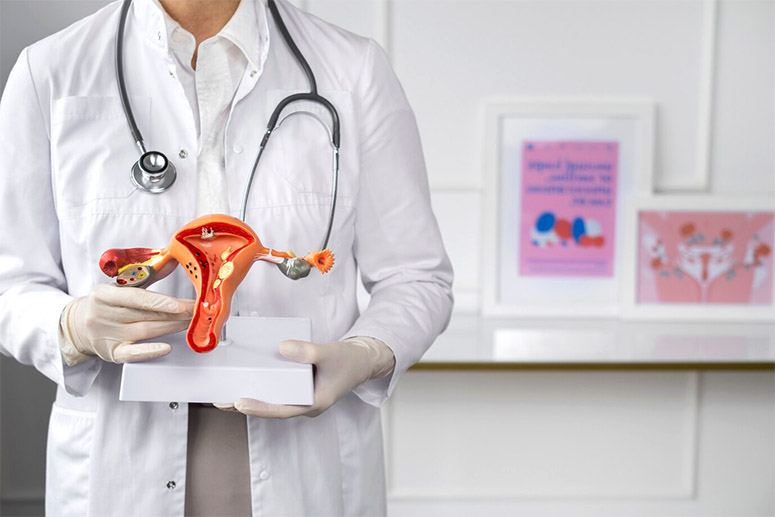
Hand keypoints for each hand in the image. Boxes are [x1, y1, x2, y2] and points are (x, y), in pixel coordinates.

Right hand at [58, 284, 193, 364]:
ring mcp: (106, 336)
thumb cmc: (105, 303)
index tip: (180, 304)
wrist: (77, 326)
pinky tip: (166, 347)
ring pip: (145, 332)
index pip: (135, 298)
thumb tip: (172, 260)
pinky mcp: (111, 353)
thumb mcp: (120, 286)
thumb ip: (148, 275)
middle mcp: (103, 315)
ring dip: (172, 327)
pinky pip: (132, 353)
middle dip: (175, 313)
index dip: (159, 301)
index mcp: (103, 294)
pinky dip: (150, 351)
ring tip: (190, 322)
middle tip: (197, 311)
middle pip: (145, 315)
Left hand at [221, 336, 394, 417]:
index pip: (281, 410)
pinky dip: (260, 386)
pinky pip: (275, 391)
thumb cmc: (350, 360)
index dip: (259, 408)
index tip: (239, 403)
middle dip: (245, 405)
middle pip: (270, 408)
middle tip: (219, 401)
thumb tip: (282, 348)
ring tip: (223, 394)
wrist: (363, 360)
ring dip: (248, 397)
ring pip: (271, 401)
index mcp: (313, 404)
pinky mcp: (298, 388)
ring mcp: (300, 398)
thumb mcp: (330, 353)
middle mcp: (304, 405)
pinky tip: (245, 380)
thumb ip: (308, 351)